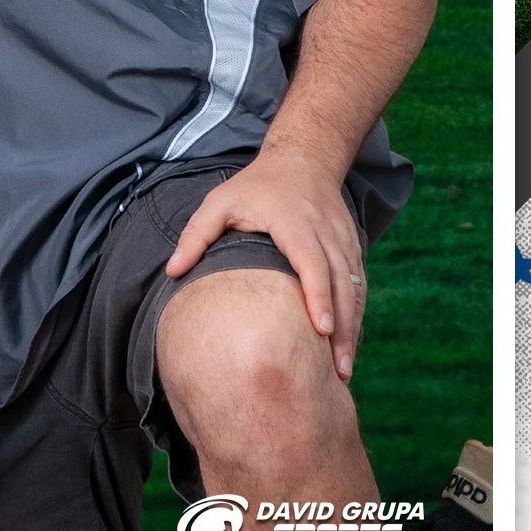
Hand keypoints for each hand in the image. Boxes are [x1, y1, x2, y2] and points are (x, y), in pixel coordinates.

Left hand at [165, 149, 365, 379]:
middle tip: (338, 371)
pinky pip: (358, 285)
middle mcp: (325, 233)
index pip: (312, 262)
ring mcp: (344, 241)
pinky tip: (348, 344)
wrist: (304, 159)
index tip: (322, 329)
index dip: (319, 295)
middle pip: (342, 284)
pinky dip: (356, 316)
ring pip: (355, 289)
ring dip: (353, 328)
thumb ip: (196, 235)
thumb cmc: (256, 185)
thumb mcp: (220, 201)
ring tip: (343, 371)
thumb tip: (172, 271)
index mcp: (295, 224)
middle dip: (342, 328)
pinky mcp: (352, 248)